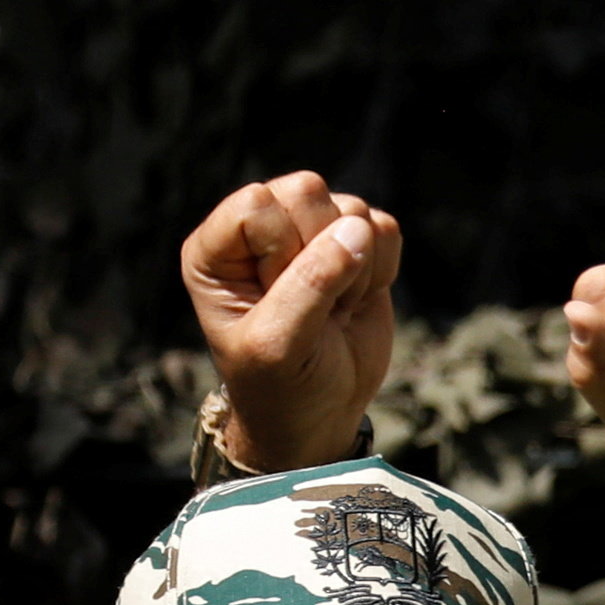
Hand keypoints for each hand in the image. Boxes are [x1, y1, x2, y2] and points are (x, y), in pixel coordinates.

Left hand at [182, 174, 404, 469]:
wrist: (321, 412)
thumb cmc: (281, 383)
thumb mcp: (279, 343)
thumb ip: (311, 284)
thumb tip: (358, 229)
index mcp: (218, 247)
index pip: (256, 203)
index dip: (280, 249)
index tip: (278, 297)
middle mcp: (261, 231)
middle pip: (306, 191)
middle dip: (321, 251)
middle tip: (312, 303)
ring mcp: (311, 235)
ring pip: (351, 208)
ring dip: (355, 267)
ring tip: (333, 308)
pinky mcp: (357, 246)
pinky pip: (385, 228)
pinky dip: (382, 269)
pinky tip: (356, 300)